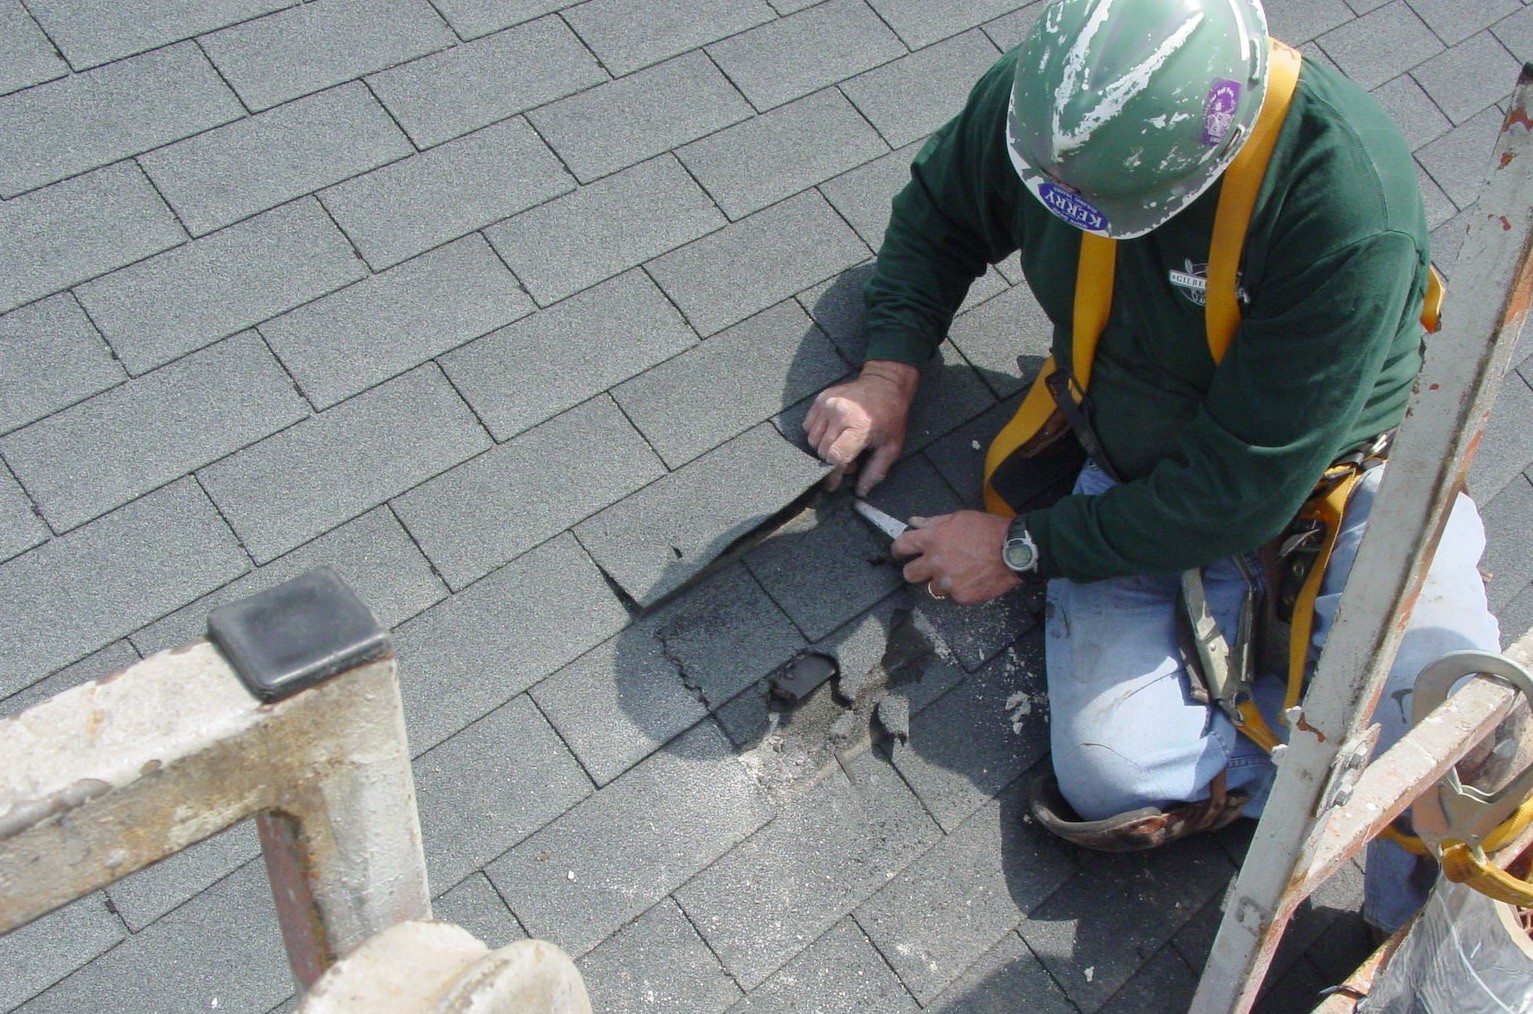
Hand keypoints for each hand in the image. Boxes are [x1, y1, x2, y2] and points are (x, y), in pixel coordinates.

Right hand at [803, 360, 918, 495]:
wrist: (885, 383)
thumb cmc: (891, 417)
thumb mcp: (891, 446)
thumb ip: (875, 471)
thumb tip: (860, 492)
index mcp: (858, 426)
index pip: (835, 456)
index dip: (833, 474)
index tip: (834, 484)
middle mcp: (839, 414)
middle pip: (822, 451)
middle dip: (832, 462)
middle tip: (849, 461)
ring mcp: (827, 405)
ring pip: (813, 440)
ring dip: (824, 449)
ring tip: (842, 445)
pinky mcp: (820, 399)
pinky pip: (808, 426)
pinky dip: (817, 435)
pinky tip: (833, 433)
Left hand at [892, 510, 1020, 604]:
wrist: (1015, 551)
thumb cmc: (989, 530)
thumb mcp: (960, 518)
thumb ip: (933, 522)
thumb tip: (912, 522)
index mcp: (933, 539)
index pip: (901, 546)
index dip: (897, 551)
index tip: (899, 554)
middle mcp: (936, 562)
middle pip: (909, 574)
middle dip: (915, 570)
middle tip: (926, 568)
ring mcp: (948, 582)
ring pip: (931, 587)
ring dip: (940, 581)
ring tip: (958, 573)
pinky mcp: (961, 596)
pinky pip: (952, 596)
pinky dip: (959, 589)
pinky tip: (971, 579)